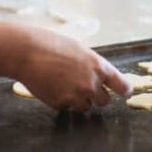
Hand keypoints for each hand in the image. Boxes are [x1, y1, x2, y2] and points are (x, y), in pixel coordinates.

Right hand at [12, 28, 131, 111]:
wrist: (26, 51)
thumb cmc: (51, 44)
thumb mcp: (80, 49)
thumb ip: (92, 64)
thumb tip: (99, 75)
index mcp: (99, 67)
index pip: (122, 86)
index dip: (125, 90)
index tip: (125, 92)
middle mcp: (91, 84)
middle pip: (104, 101)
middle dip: (97, 96)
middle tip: (84, 86)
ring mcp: (76, 96)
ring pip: (86, 107)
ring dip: (79, 100)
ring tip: (64, 84)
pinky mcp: (60, 104)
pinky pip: (66, 107)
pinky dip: (61, 101)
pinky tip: (52, 86)